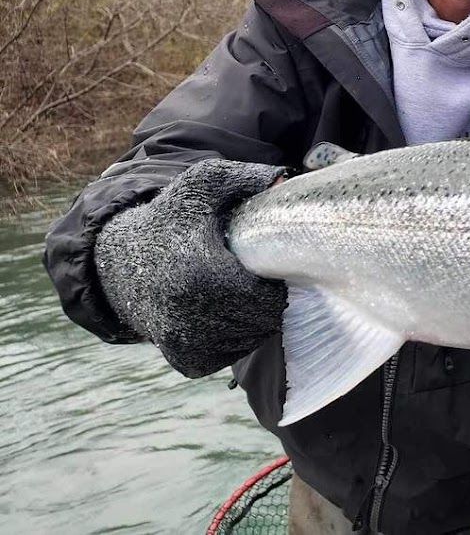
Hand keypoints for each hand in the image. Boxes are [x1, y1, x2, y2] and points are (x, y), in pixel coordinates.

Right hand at [93, 158, 288, 377]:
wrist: (119, 258)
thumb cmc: (171, 218)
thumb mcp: (202, 186)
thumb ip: (244, 177)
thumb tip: (284, 179)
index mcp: (202, 275)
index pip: (267, 299)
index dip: (276, 285)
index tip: (267, 268)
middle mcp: (190, 315)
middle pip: (262, 323)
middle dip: (269, 303)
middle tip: (259, 282)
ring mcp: (183, 341)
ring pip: (247, 342)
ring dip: (254, 322)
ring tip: (241, 295)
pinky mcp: (181, 358)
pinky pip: (226, 357)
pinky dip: (234, 340)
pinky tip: (226, 314)